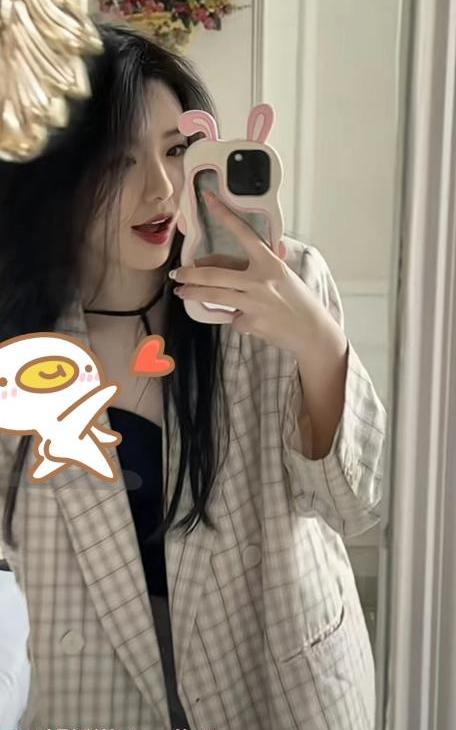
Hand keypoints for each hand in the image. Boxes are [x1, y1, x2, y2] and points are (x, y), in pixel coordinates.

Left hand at [170, 191, 337, 356]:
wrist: (312, 331)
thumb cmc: (297, 300)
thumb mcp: (282, 274)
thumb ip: (258, 265)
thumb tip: (222, 263)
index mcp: (270, 262)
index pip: (244, 233)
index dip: (225, 216)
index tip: (209, 200)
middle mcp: (260, 280)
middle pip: (214, 273)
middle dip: (190, 273)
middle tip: (177, 273)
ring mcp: (254, 302)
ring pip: (213, 295)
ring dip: (193, 293)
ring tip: (182, 292)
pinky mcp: (252, 322)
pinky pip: (233, 318)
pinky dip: (236, 319)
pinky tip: (248, 320)